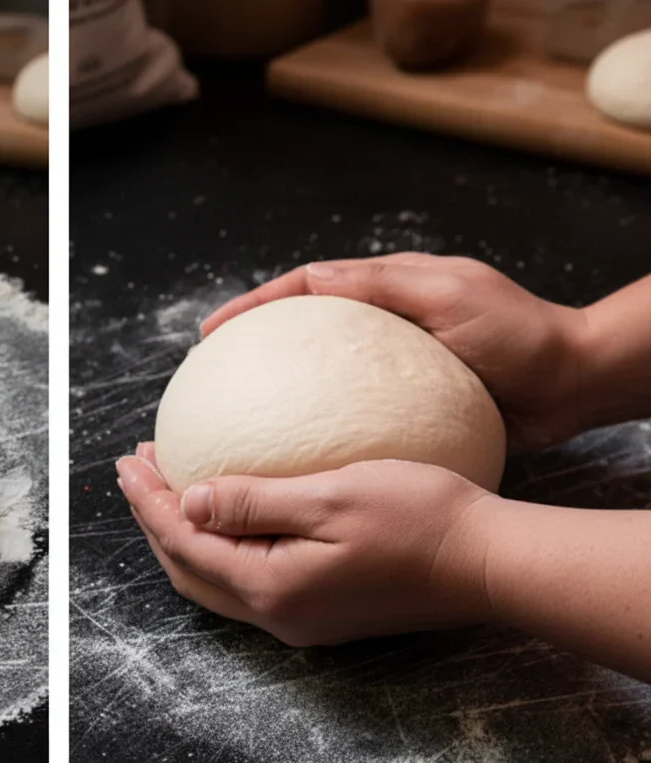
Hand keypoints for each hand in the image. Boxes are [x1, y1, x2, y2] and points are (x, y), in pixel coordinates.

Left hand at [116, 443, 496, 646]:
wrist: (490, 562)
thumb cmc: (420, 518)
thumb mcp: (329, 496)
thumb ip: (252, 501)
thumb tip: (187, 502)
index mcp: (271, 587)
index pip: (184, 543)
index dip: (148, 501)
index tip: (127, 461)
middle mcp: (279, 614)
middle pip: (189, 569)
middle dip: (155, 520)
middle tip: (140, 470)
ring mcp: (302, 619)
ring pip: (216, 579)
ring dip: (185, 534)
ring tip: (172, 487)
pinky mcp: (324, 610)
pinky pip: (248, 579)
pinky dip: (222, 546)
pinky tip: (231, 512)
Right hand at [200, 253, 588, 450]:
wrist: (573, 382)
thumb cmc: (520, 333)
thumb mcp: (450, 292)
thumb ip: (383, 284)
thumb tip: (311, 280)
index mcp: (386, 291)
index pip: (304, 289)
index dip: (252, 307)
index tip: (212, 333)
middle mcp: (380, 330)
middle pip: (300, 333)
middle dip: (251, 349)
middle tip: (211, 376)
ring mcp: (390, 373)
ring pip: (318, 379)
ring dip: (276, 393)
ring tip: (238, 421)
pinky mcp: (406, 411)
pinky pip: (350, 419)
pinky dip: (318, 432)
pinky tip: (296, 457)